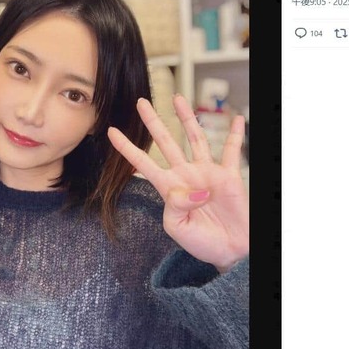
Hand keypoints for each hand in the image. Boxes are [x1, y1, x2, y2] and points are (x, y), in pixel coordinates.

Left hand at [108, 95, 248, 272]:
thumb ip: (177, 206)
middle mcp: (186, 175)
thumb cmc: (202, 242)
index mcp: (169, 188)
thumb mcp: (178, 228)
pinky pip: (232, 150)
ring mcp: (207, 172)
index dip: (127, 148)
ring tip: (177, 97)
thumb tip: (192, 188)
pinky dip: (235, 134)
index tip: (111, 131)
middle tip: (141, 102)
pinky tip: (237, 118)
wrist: (230, 250)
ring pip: (194, 138)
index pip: (144, 163)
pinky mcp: (228, 175)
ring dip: (186, 117)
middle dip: (153, 122)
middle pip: (166, 142)